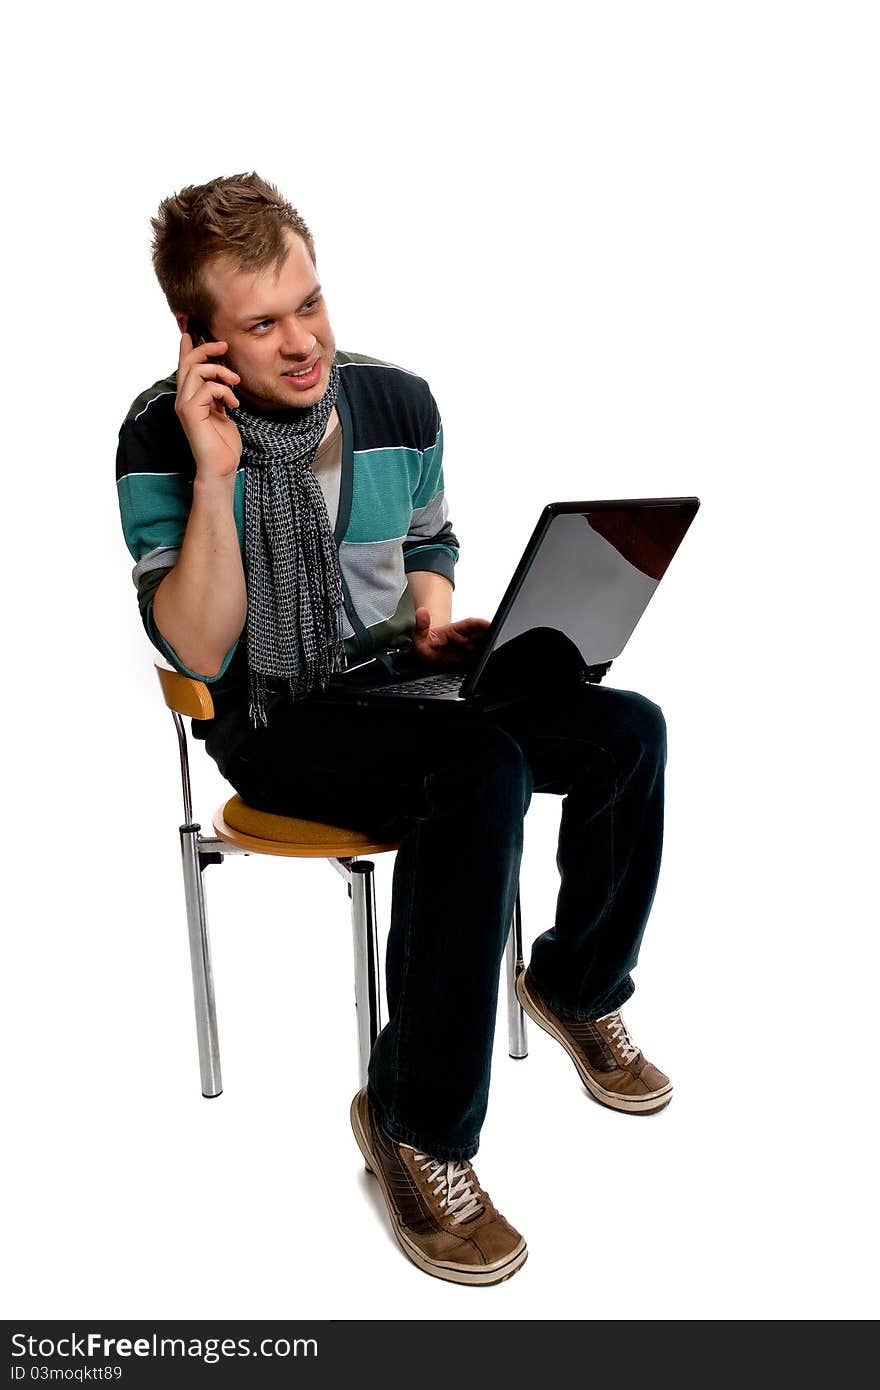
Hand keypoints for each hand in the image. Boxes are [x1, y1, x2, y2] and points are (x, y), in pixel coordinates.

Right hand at [174, 331, 242, 481]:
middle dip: (206, 348)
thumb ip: (218, 393)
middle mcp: (183, 398)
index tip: (194, 330)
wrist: (221, 467)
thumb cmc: (223, 443)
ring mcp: (184, 405)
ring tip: (235, 382)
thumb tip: (221, 375)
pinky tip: (233, 405)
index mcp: (189, 397)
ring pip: (196, 370)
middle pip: (188, 361)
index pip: (185, 365)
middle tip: (224, 345)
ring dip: (220, 371)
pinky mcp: (190, 412)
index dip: (188, 346)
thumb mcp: (223, 411)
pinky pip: (207, 387)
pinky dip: (224, 391)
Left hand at [411, 607, 490, 667]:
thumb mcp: (419, 635)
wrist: (426, 654)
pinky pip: (479, 657)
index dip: (481, 624)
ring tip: (489, 653)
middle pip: (481, 635)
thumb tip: (421, 611)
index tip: (490, 624)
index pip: (470, 624)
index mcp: (454, 630)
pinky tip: (484, 661)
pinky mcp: (468, 658)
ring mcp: (467, 648)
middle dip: (489, 637)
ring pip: (482, 645)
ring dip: (487, 648)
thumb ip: (421, 625)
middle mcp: (464, 638)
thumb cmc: (424, 643)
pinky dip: (483, 658)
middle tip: (494, 641)